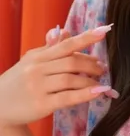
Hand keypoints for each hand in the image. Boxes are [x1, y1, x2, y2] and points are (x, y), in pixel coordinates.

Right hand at [0, 26, 117, 127]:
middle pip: (71, 61)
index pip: (66, 44)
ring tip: (100, 83)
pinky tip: (98, 92)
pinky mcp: (41, 104)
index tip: (104, 31)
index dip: (86, 37)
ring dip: (90, 80)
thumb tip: (64, 31)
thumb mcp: (30, 62)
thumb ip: (49, 48)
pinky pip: (68, 97)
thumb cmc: (17, 83)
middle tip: (102, 68)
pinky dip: (85, 94)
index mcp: (38, 56)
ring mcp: (38, 86)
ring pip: (71, 79)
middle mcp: (37, 69)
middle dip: (91, 64)